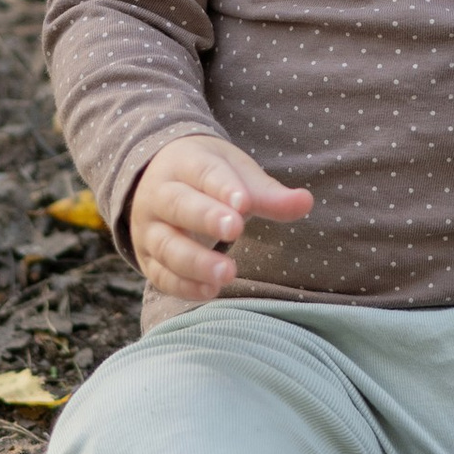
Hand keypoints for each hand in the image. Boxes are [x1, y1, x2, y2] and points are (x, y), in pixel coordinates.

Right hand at [127, 133, 313, 300]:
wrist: (158, 180)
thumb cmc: (207, 176)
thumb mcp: (236, 173)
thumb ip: (268, 193)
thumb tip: (306, 202)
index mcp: (184, 163)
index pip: (203, 172)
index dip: (223, 188)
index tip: (244, 204)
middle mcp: (158, 194)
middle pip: (177, 206)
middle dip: (205, 219)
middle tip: (235, 230)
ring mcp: (148, 229)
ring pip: (167, 245)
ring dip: (196, 262)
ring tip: (228, 273)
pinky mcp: (147, 259)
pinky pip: (161, 275)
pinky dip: (184, 286)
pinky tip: (211, 291)